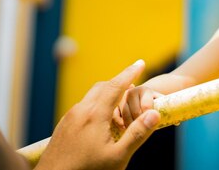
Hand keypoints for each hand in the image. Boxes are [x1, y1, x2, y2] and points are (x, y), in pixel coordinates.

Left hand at [36, 60, 159, 169]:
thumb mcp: (118, 157)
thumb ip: (137, 134)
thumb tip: (155, 113)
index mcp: (95, 115)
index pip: (116, 85)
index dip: (130, 73)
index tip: (141, 62)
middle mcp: (80, 111)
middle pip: (102, 86)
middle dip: (119, 82)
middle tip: (134, 82)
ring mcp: (69, 118)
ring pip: (91, 97)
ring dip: (107, 94)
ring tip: (121, 106)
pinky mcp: (63, 126)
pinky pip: (83, 107)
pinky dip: (97, 105)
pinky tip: (102, 122)